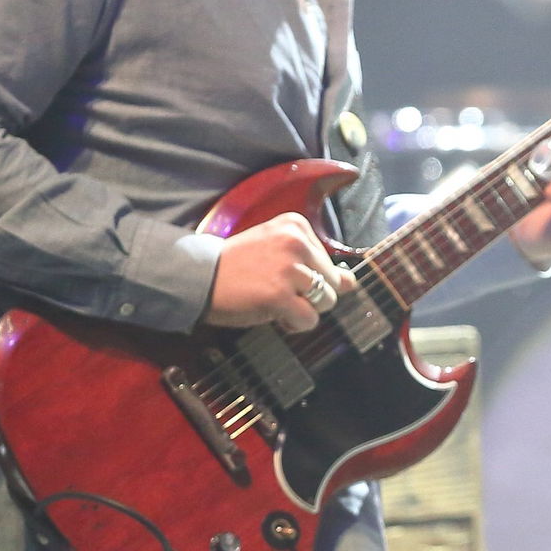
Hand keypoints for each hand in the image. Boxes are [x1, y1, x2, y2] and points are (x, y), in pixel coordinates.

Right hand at [203, 211, 357, 332]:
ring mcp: (288, 269)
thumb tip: (352, 282)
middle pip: (332, 282)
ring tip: (274, 300)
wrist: (198, 277)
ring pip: (325, 301)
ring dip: (302, 309)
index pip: (329, 262)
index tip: (278, 273)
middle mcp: (295, 242)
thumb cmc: (237, 266)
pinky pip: (309, 320)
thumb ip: (317, 264)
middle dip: (309, 294)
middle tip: (275, 289)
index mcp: (296, 225)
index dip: (307, 277)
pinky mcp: (280, 296)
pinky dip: (295, 324)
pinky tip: (275, 315)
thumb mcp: (278, 251)